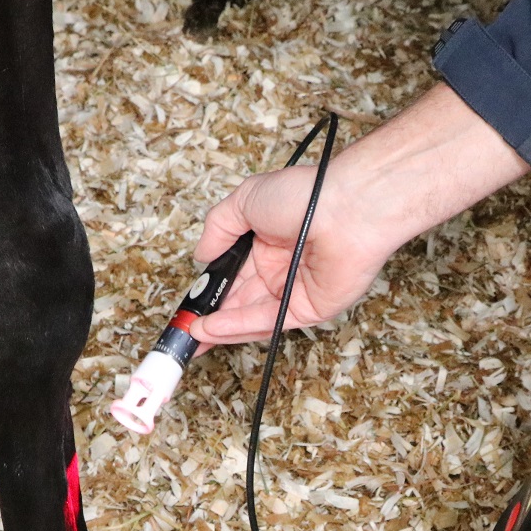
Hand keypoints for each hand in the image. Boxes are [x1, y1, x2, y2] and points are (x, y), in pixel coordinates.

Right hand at [190, 164, 393, 344]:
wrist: (347, 208)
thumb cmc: (305, 195)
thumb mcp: (246, 200)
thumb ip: (219, 228)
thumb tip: (200, 255)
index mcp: (266, 244)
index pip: (231, 275)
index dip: (208, 290)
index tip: (188, 303)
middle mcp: (279, 270)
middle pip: (238, 300)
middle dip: (210, 316)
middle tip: (183, 329)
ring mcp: (294, 291)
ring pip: (250, 316)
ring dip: (220, 327)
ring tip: (191, 335)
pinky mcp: (308, 309)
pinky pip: (269, 322)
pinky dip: (239, 326)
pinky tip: (213, 328)